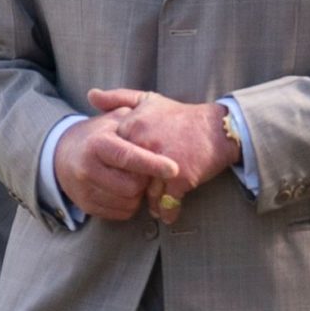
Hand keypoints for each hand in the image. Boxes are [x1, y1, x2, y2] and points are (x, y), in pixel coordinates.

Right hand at [54, 110, 181, 223]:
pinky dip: (130, 204)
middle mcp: (87, 168)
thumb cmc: (96, 136)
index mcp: (97, 144)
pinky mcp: (86, 206)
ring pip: (128, 202)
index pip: (127, 156)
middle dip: (145, 181)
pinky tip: (125, 190)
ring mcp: (85, 190)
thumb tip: (157, 122)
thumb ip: (134, 117)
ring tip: (134, 179)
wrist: (62, 155)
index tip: (174, 169)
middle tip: (146, 172)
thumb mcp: (111, 120)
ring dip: (139, 194)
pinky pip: (121, 213)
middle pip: (132, 186)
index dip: (152, 164)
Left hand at [95, 89, 242, 223]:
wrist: (219, 129)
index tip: (128, 173)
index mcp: (132, 126)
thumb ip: (117, 99)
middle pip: (128, 176)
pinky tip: (167, 215)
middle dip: (133, 187)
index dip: (123, 168)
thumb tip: (91, 95)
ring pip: (146, 191)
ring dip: (150, 202)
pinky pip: (167, 202)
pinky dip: (167, 211)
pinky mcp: (180, 177)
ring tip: (152, 207)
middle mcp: (144, 143)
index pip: (115, 158)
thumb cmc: (181, 116)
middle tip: (137, 194)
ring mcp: (161, 162)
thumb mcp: (148, 100)